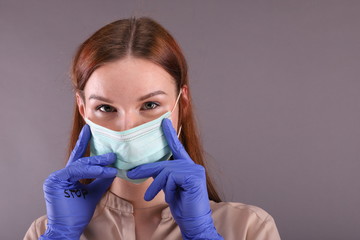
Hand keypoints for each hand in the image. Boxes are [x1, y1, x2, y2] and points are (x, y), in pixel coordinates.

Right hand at [40, 125, 116, 239]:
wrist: (68, 228)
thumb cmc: (78, 213)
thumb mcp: (95, 192)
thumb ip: (101, 180)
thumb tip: (113, 168)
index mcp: (69, 176)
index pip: (79, 157)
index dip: (85, 142)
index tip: (89, 129)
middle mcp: (61, 175)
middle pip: (82, 160)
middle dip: (99, 156)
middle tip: (112, 152)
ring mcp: (56, 177)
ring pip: (80, 165)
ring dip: (98, 163)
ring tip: (111, 162)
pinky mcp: (55, 181)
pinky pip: (75, 171)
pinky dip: (90, 171)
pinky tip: (102, 170)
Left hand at [127, 119, 222, 239]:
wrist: (194, 223)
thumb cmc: (183, 206)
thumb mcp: (168, 188)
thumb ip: (162, 176)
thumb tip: (146, 169)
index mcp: (187, 167)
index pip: (177, 148)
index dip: (169, 135)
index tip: (163, 122)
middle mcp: (192, 166)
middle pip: (164, 162)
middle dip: (147, 169)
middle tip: (132, 174)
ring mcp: (195, 171)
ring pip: (166, 170)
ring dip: (155, 184)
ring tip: (150, 196)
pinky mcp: (194, 177)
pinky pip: (171, 177)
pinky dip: (164, 188)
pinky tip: (165, 197)